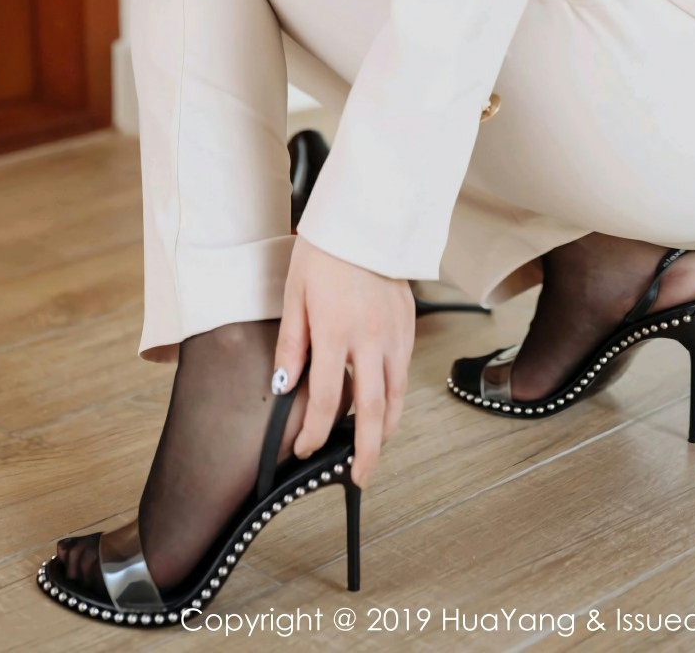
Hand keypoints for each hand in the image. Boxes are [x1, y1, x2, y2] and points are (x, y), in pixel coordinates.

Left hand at [273, 231, 414, 488]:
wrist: (367, 216)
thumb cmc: (325, 250)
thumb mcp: (295, 293)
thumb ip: (292, 345)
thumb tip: (284, 388)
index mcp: (336, 332)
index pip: (328, 401)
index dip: (316, 433)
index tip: (305, 448)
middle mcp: (371, 338)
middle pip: (374, 412)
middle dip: (366, 453)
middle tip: (360, 478)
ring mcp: (396, 332)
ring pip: (397, 396)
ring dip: (387, 429)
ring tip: (373, 449)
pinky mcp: (410, 323)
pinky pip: (404, 371)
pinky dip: (396, 396)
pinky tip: (385, 404)